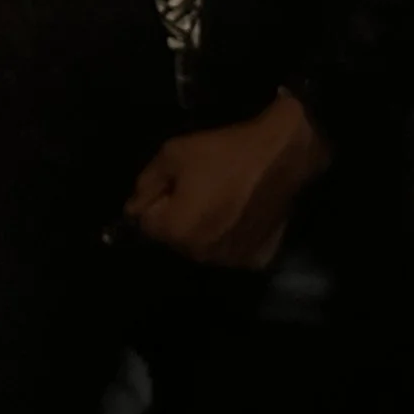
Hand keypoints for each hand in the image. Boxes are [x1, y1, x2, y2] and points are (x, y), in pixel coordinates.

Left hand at [124, 96, 332, 269]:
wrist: (281, 156)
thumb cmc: (223, 153)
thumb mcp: (172, 154)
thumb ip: (146, 183)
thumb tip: (133, 208)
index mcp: (176, 231)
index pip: (146, 222)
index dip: (156, 199)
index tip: (174, 181)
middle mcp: (201, 254)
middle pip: (175, 237)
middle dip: (179, 215)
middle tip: (200, 186)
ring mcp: (230, 260)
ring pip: (203, 245)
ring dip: (204, 227)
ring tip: (222, 198)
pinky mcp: (256, 258)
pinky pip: (231, 249)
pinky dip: (231, 234)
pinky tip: (241, 211)